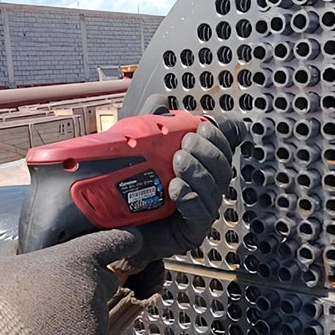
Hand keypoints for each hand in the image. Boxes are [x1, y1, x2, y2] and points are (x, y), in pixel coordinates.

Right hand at [0, 230, 140, 334]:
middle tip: (58, 298)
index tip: (129, 242)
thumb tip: (23, 247)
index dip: (124, 240)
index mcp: (75, 261)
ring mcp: (98, 323)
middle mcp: (94, 288)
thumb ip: (18, 251)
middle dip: (89, 286)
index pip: (117, 241)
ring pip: (97, 314)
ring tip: (46, 328)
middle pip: (106, 281)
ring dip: (79, 318)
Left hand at [113, 122, 235, 274]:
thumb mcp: (140, 150)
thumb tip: (161, 101)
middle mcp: (204, 190)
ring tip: (178, 161)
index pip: (221, 152)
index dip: (218, 138)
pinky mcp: (191, 233)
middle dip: (208, 152)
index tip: (202, 126)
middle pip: (222, 169)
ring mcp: (200, 212)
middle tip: (186, 143)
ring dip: (198, 172)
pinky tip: (176, 188)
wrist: (111, 229)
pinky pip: (200, 216)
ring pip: (213, 191)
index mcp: (199, 169)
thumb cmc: (129, 191)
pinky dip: (190, 199)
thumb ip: (152, 124)